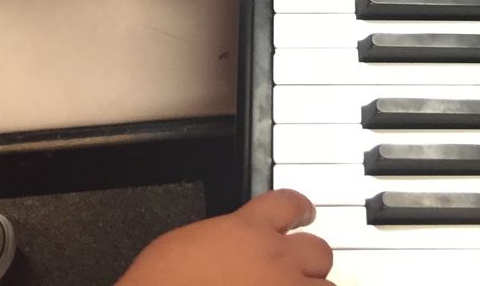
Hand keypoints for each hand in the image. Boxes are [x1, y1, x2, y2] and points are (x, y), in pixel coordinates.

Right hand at [116, 190, 332, 285]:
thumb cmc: (161, 282)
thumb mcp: (187, 244)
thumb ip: (220, 241)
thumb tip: (224, 250)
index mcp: (247, 230)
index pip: (288, 203)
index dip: (301, 206)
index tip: (305, 211)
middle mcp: (275, 259)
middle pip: (318, 249)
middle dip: (311, 261)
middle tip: (303, 267)